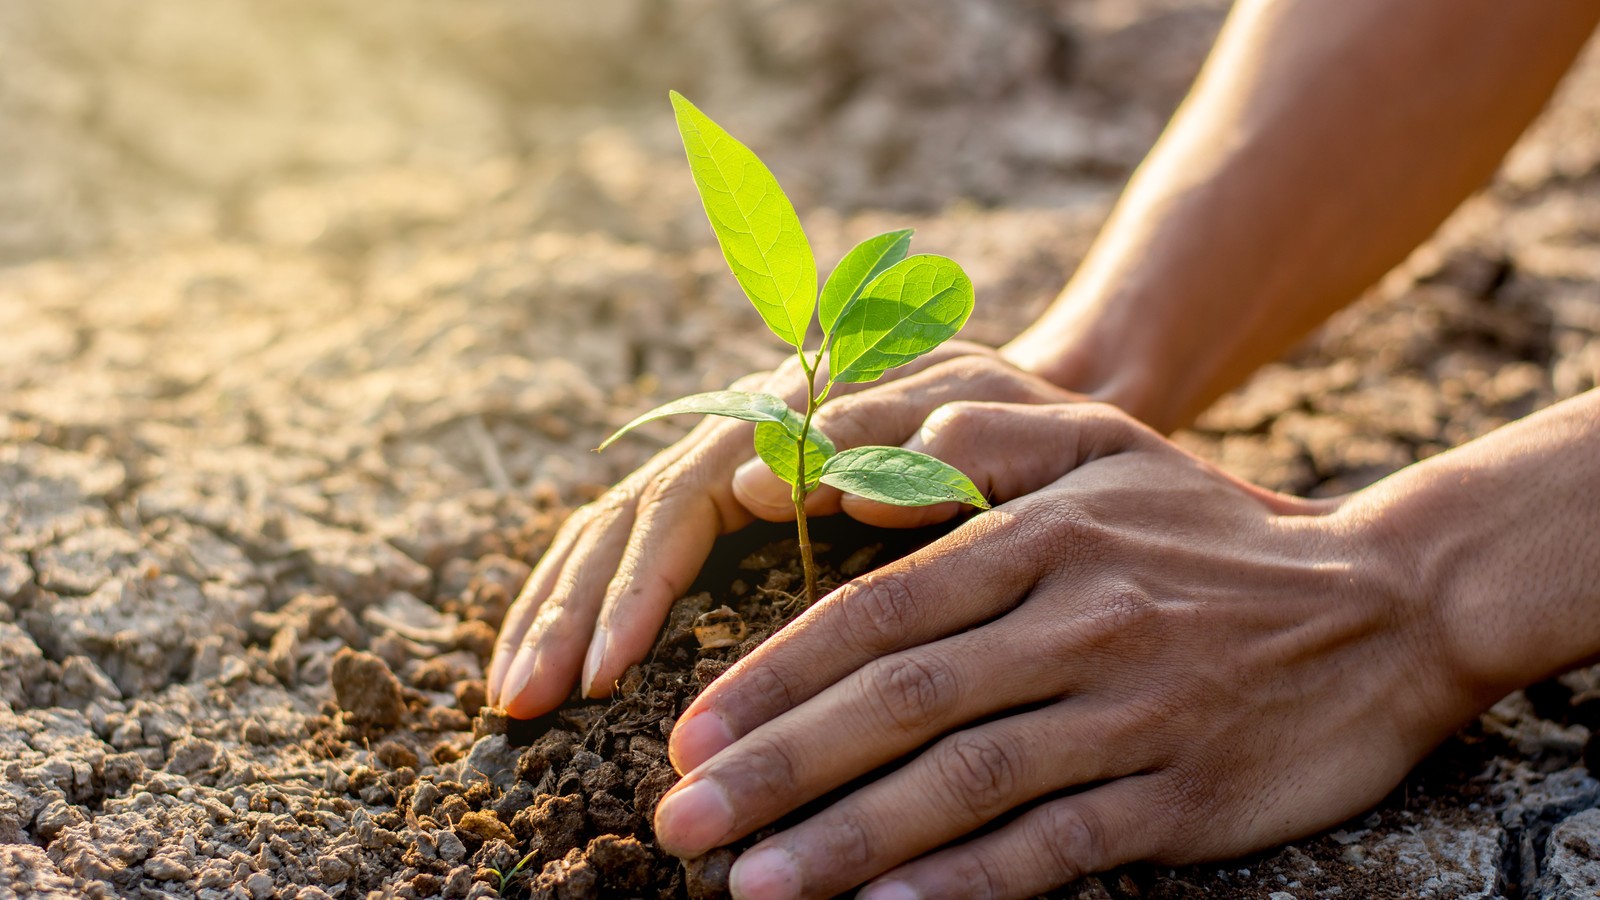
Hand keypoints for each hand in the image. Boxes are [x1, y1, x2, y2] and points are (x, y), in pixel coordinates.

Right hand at [488, 343, 1077, 715]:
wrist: (1031, 404)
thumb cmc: (1017, 427)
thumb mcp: (981, 422)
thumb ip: (891, 445)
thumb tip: (757, 483)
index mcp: (786, 411)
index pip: (680, 500)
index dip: (638, 585)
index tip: (606, 670)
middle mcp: (736, 431)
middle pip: (625, 516)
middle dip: (568, 611)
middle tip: (521, 703)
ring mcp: (724, 463)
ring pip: (614, 531)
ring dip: (557, 614)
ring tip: (510, 699)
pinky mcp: (726, 501)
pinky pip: (638, 549)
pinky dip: (589, 607)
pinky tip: (557, 666)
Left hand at [654, 402, 1483, 898]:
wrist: (1389, 604)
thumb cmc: (1211, 524)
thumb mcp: (1102, 446)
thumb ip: (966, 441)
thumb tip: (827, 475)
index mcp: (1046, 537)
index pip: (880, 612)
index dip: (774, 678)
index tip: (689, 735)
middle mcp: (1080, 622)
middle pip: (901, 702)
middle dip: (778, 768)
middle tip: (677, 824)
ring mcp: (1132, 714)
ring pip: (963, 784)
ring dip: (847, 840)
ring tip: (747, 885)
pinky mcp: (1180, 796)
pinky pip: (1056, 848)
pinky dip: (965, 884)